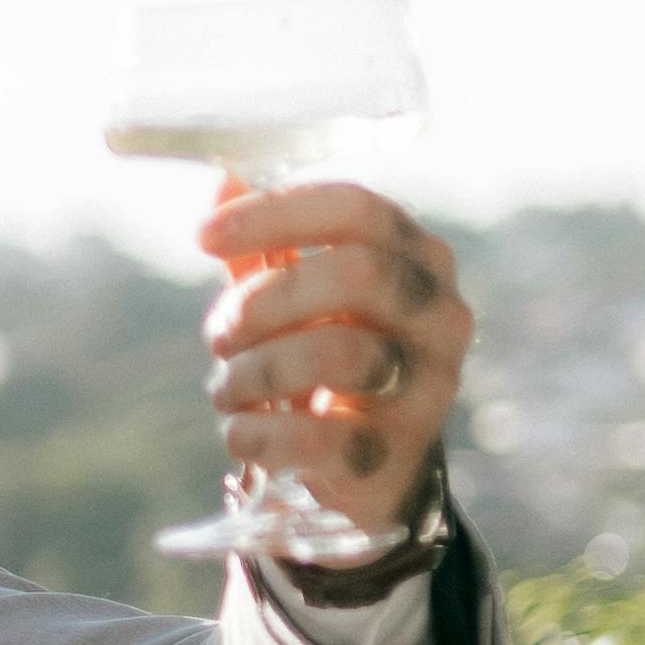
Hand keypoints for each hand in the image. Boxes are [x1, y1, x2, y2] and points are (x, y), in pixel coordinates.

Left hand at [197, 177, 470, 551]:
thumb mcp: (302, 297)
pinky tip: (239, 433)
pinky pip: (318, 438)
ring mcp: (428, 388)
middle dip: (265, 299)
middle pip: (358, 273)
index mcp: (419, 259)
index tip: (204, 236)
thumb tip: (226, 175)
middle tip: (218, 332)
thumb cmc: (329, 359)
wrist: (372, 469)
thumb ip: (267, 244)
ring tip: (228, 388)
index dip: (277, 214)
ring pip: (338, 354)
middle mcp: (440, 315)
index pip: (359, 210)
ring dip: (254, 371)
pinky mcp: (396, 457)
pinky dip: (258, 434)